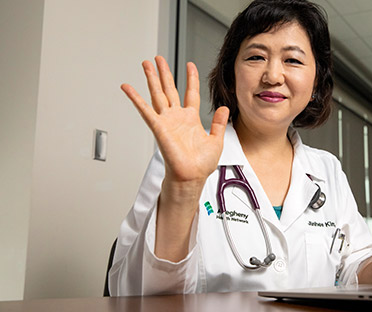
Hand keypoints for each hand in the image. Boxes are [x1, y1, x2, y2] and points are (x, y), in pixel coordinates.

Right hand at [121, 56, 228, 184]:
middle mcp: (177, 118)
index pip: (191, 93)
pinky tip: (128, 87)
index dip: (191, 78)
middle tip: (158, 59)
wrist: (191, 176)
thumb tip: (224, 108)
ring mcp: (166, 121)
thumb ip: (218, 123)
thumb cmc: (201, 164)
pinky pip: (145, 109)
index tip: (190, 65)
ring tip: (146, 64)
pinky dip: (135, 98)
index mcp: (191, 119)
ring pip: (157, 94)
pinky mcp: (158, 127)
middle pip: (169, 89)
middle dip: (164, 73)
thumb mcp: (216, 140)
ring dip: (151, 78)